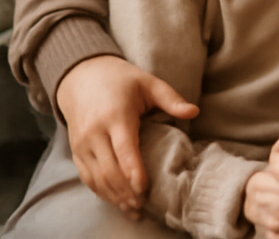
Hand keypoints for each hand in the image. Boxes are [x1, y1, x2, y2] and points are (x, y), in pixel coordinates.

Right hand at [57, 54, 198, 217]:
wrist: (81, 77)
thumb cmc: (122, 80)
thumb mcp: (149, 83)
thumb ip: (171, 99)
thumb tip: (195, 112)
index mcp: (115, 116)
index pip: (123, 148)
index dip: (133, 170)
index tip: (144, 187)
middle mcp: (94, 133)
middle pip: (109, 169)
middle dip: (126, 190)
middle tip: (143, 206)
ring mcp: (82, 144)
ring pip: (96, 177)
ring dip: (113, 196)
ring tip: (133, 209)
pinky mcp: (76, 151)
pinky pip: (87, 177)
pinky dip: (101, 191)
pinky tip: (116, 200)